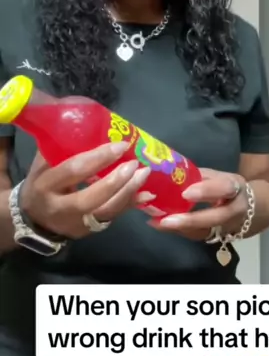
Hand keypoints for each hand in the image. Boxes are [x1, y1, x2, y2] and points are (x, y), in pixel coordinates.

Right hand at [20, 142, 150, 238]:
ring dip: (128, 192)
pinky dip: (131, 204)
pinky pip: (113, 217)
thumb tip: (88, 125)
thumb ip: (60, 150)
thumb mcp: (43, 166)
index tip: (120, 146)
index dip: (98, 158)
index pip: (74, 171)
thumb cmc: (42, 184)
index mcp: (45, 186)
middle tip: (135, 164)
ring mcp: (76, 223)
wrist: (36, 219)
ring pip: (106, 211)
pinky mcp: (89, 230)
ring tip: (144, 174)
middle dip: (116, 180)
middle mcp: (60, 207)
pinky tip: (147, 194)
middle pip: (91, 197)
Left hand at [150, 169, 249, 240]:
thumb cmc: (228, 187)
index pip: (224, 188)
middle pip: (214, 218)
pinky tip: (160, 225)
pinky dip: (178, 231)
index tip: (186, 193)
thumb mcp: (219, 176)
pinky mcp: (217, 237)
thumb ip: (198, 176)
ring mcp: (226, 227)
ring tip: (157, 223)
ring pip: (204, 231)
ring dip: (179, 229)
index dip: (206, 191)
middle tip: (166, 220)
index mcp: (236, 187)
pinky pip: (197, 236)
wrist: (252, 209)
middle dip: (190, 220)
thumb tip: (169, 171)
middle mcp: (234, 210)